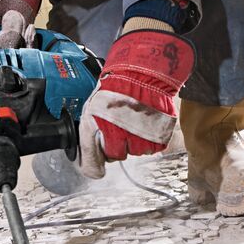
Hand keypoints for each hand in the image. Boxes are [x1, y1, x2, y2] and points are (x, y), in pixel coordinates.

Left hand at [79, 30, 194, 178]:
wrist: (144, 73)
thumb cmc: (116, 88)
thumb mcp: (92, 107)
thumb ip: (88, 134)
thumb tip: (87, 159)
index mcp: (95, 129)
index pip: (91, 163)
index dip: (93, 166)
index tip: (96, 169)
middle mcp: (115, 138)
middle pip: (115, 156)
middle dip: (116, 145)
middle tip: (120, 125)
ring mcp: (137, 140)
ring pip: (134, 151)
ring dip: (134, 139)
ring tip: (134, 118)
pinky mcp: (156, 140)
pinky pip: (150, 147)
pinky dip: (149, 137)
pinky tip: (145, 120)